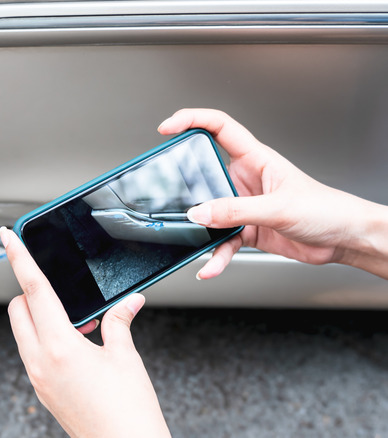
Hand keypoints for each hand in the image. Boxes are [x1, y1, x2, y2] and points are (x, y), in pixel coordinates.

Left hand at [1, 227, 169, 437]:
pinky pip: (32, 352)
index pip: (34, 289)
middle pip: (19, 309)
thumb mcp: (125, 357)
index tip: (9, 236)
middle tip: (57, 286)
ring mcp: (38, 378)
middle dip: (31, 290)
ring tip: (76, 321)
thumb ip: (119, 322)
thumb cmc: (128, 411)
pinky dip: (45, 338)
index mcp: (59, 347)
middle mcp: (40, 362)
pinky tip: (75, 343)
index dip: (20, 258)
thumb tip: (128, 302)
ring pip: (23, 331)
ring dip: (39, 316)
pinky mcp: (43, 391)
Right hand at [158, 108, 387, 279]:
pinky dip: (214, 256)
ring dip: (200, 229)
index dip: (191, 120)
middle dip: (185, 185)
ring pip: (209, 213)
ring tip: (193, 238)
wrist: (344, 239)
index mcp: (256, 159)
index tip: (168, 128)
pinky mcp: (246, 229)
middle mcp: (245, 179)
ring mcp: (243, 205)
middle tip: (169, 194)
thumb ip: (236, 210)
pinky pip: (221, 241)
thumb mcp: (278, 207)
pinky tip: (210, 266)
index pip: (218, 127)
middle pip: (204, 173)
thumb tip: (200, 213)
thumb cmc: (327, 210)